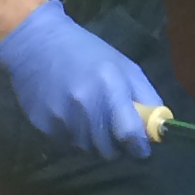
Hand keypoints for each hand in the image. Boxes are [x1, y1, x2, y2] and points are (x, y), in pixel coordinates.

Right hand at [0, 0, 153, 157]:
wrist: (35, 43)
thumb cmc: (86, 52)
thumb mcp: (123, 65)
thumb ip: (145, 96)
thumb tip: (159, 126)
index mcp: (109, 86)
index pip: (129, 133)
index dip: (140, 147)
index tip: (143, 149)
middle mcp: (85, 106)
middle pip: (109, 150)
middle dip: (119, 147)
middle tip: (118, 135)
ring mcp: (61, 118)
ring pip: (89, 151)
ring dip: (97, 143)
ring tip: (93, 121)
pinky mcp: (43, 126)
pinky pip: (68, 145)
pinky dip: (76, 138)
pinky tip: (72, 117)